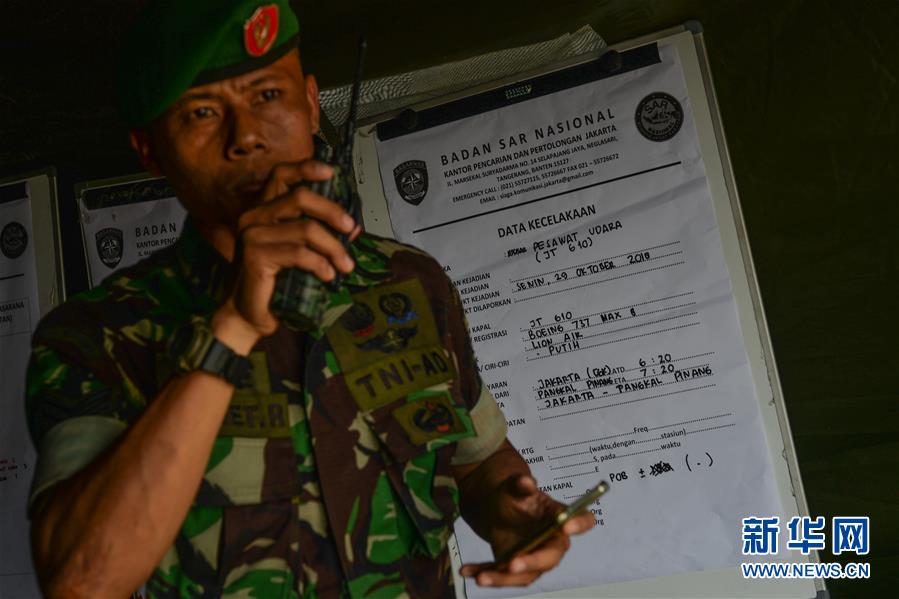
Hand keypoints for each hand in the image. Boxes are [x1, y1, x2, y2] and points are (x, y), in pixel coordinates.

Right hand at [225, 160, 358, 337]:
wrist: (249, 316)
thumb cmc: (276, 284)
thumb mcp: (300, 255)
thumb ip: (320, 237)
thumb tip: (353, 227)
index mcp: (261, 211)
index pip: (280, 176)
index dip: (305, 168)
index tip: (331, 172)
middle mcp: (252, 217)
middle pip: (300, 198)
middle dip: (332, 211)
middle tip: (351, 229)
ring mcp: (252, 235)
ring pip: (306, 229)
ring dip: (333, 247)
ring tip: (345, 266)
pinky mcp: (255, 256)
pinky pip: (299, 254)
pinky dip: (321, 264)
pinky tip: (328, 276)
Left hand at [460, 474, 595, 586]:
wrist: (497, 507)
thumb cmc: (514, 495)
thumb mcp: (514, 486)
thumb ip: (520, 484)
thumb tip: (526, 481)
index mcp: (559, 516)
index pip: (582, 519)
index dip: (580, 524)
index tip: (568, 526)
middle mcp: (551, 542)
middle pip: (551, 557)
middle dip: (533, 562)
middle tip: (513, 563)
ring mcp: (534, 558)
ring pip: (525, 575)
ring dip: (503, 578)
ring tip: (482, 577)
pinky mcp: (514, 567)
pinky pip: (502, 575)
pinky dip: (485, 574)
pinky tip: (467, 570)